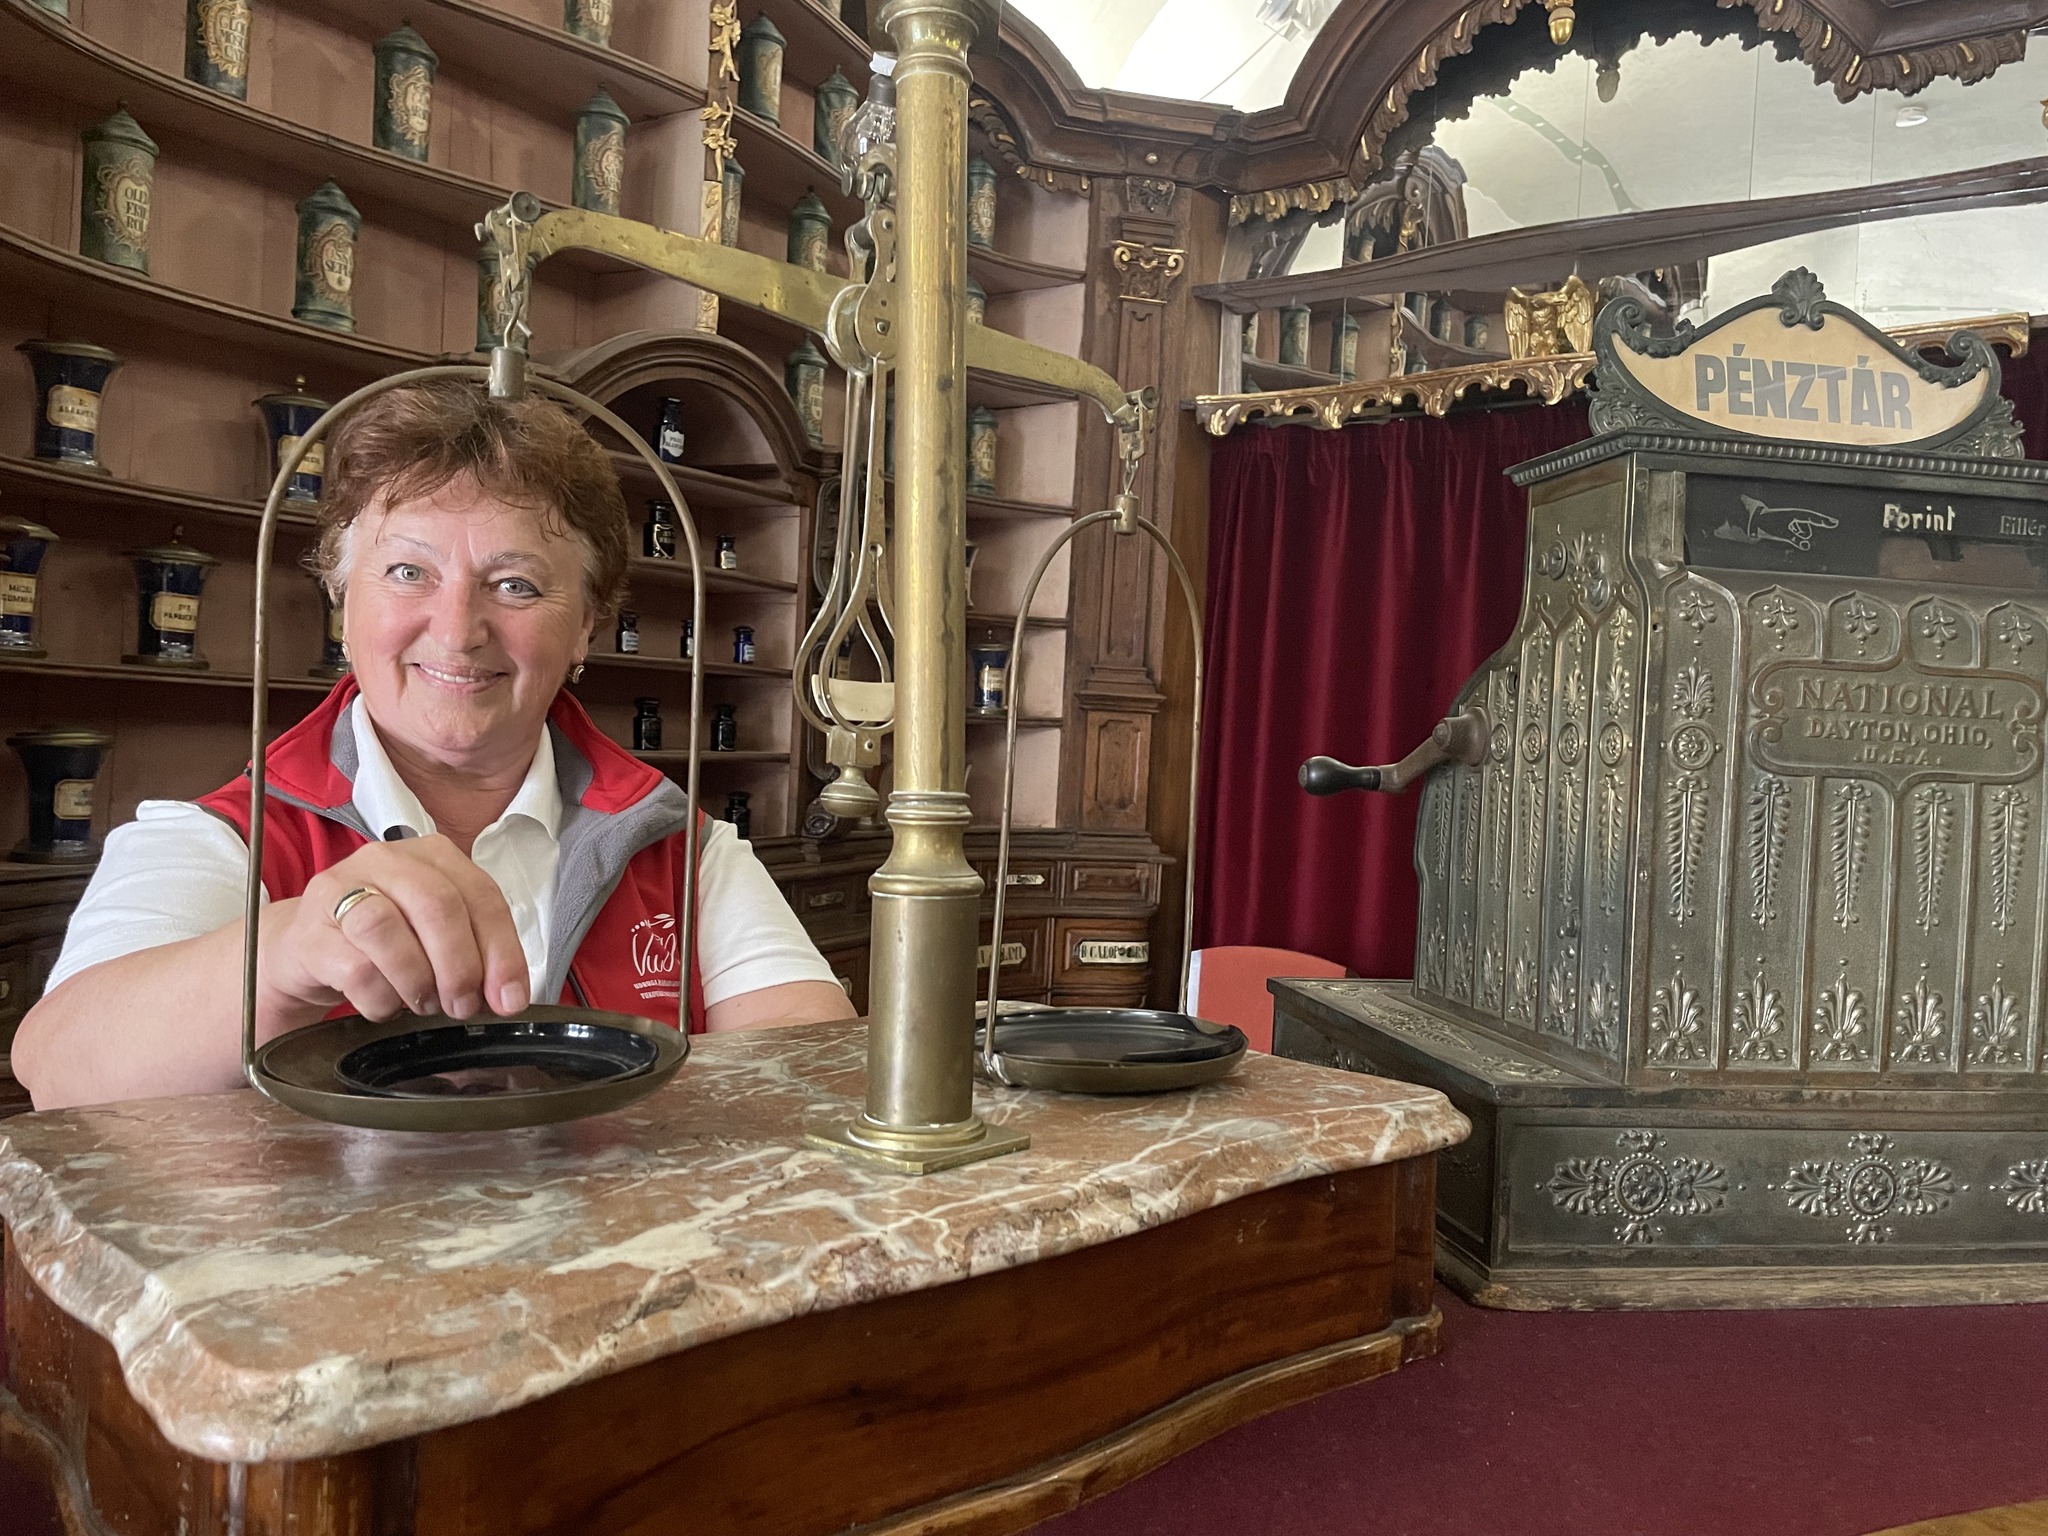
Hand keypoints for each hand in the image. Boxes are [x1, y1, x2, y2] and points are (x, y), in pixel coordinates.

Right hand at [256, 835, 530, 1035]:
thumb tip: (508, 996)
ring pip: (387, 929)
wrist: (306, 951)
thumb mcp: (436, 938)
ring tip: (424, 1003)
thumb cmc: (382, 942)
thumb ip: (477, 955)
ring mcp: (340, 890)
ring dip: (418, 980)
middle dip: (460, 966)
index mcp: (432, 855)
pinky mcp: (309, 931)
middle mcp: (386, 861)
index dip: (502, 951)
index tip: (509, 997)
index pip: (481, 896)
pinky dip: (381, 998)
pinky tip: (386, 1005)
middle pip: (436, 906)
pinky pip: (354, 969)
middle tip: (462, 1004)